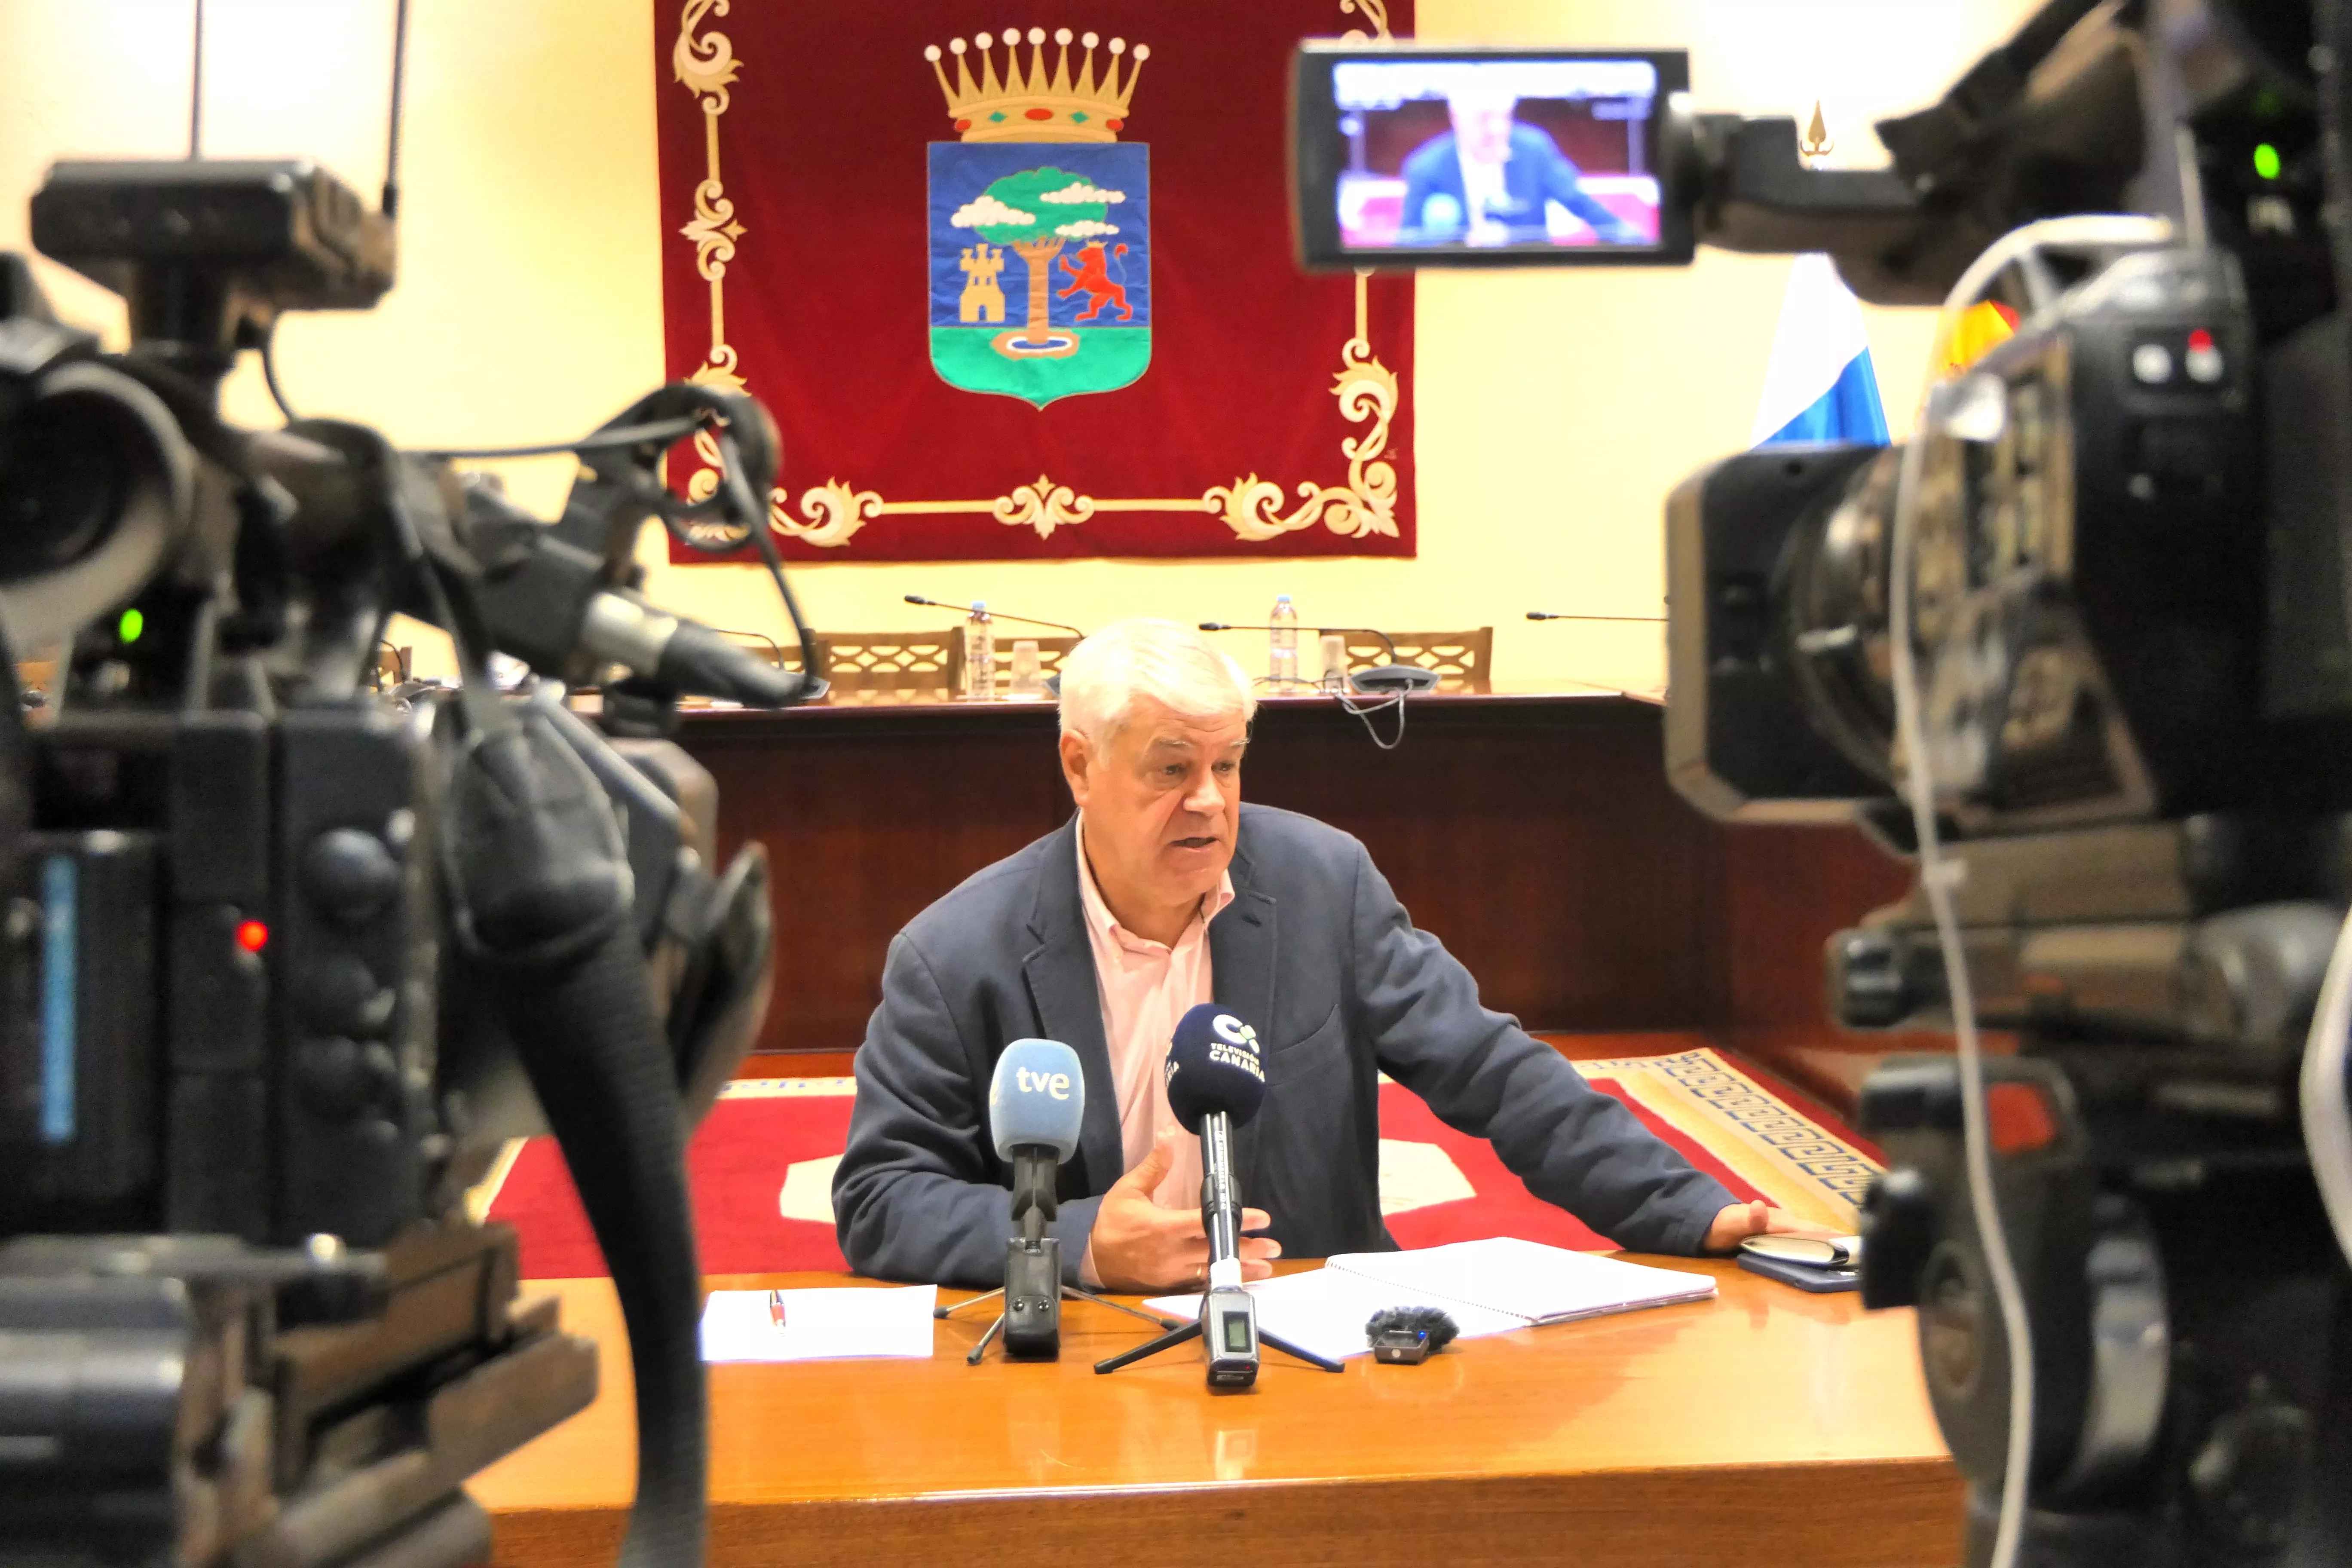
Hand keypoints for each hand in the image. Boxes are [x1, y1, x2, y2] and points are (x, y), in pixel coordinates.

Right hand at [1086, 1125, 1280, 1291]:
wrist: (1092, 1258)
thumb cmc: (1111, 1221)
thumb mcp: (1128, 1189)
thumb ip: (1154, 1166)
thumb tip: (1169, 1136)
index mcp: (1164, 1227)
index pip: (1207, 1222)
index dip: (1236, 1220)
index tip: (1262, 1218)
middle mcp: (1173, 1252)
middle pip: (1217, 1250)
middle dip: (1248, 1249)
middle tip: (1275, 1247)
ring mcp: (1173, 1271)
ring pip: (1213, 1269)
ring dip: (1242, 1268)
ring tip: (1268, 1268)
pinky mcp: (1170, 1283)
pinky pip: (1200, 1283)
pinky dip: (1221, 1279)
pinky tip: (1240, 1279)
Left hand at [1701, 1200, 1844, 1253]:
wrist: (1708, 1223)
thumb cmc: (1720, 1225)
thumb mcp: (1731, 1224)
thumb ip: (1747, 1219)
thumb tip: (1760, 1206)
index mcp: (1778, 1221)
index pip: (1810, 1230)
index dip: (1831, 1237)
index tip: (1855, 1244)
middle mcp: (1785, 1223)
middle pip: (1817, 1232)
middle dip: (1840, 1240)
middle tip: (1866, 1252)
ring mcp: (1783, 1229)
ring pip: (1814, 1235)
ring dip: (1834, 1242)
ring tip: (1856, 1252)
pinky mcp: (1780, 1235)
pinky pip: (1805, 1240)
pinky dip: (1821, 1244)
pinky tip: (1831, 1252)